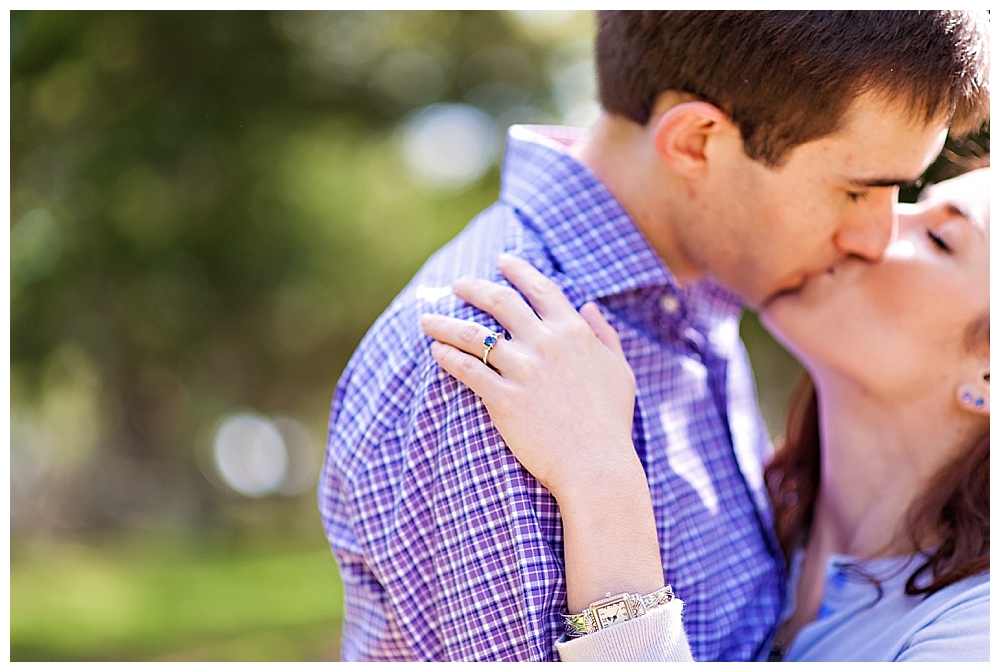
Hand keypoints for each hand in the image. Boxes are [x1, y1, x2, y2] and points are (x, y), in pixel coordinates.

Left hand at [419, 254, 640, 500]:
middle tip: (455, 284)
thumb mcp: (619, 371)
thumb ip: (604, 335)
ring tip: (427, 319)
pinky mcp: (503, 398)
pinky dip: (447, 357)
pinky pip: (466, 369)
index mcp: (574, 332)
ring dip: (445, 323)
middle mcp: (546, 343)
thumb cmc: (611, 423)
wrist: (596, 466)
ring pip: (472, 334)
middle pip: (499, 302)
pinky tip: (436, 352)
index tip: (501, 261)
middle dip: (472, 288)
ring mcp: (523, 370)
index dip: (518, 270)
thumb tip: (589, 307)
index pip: (540, 288)